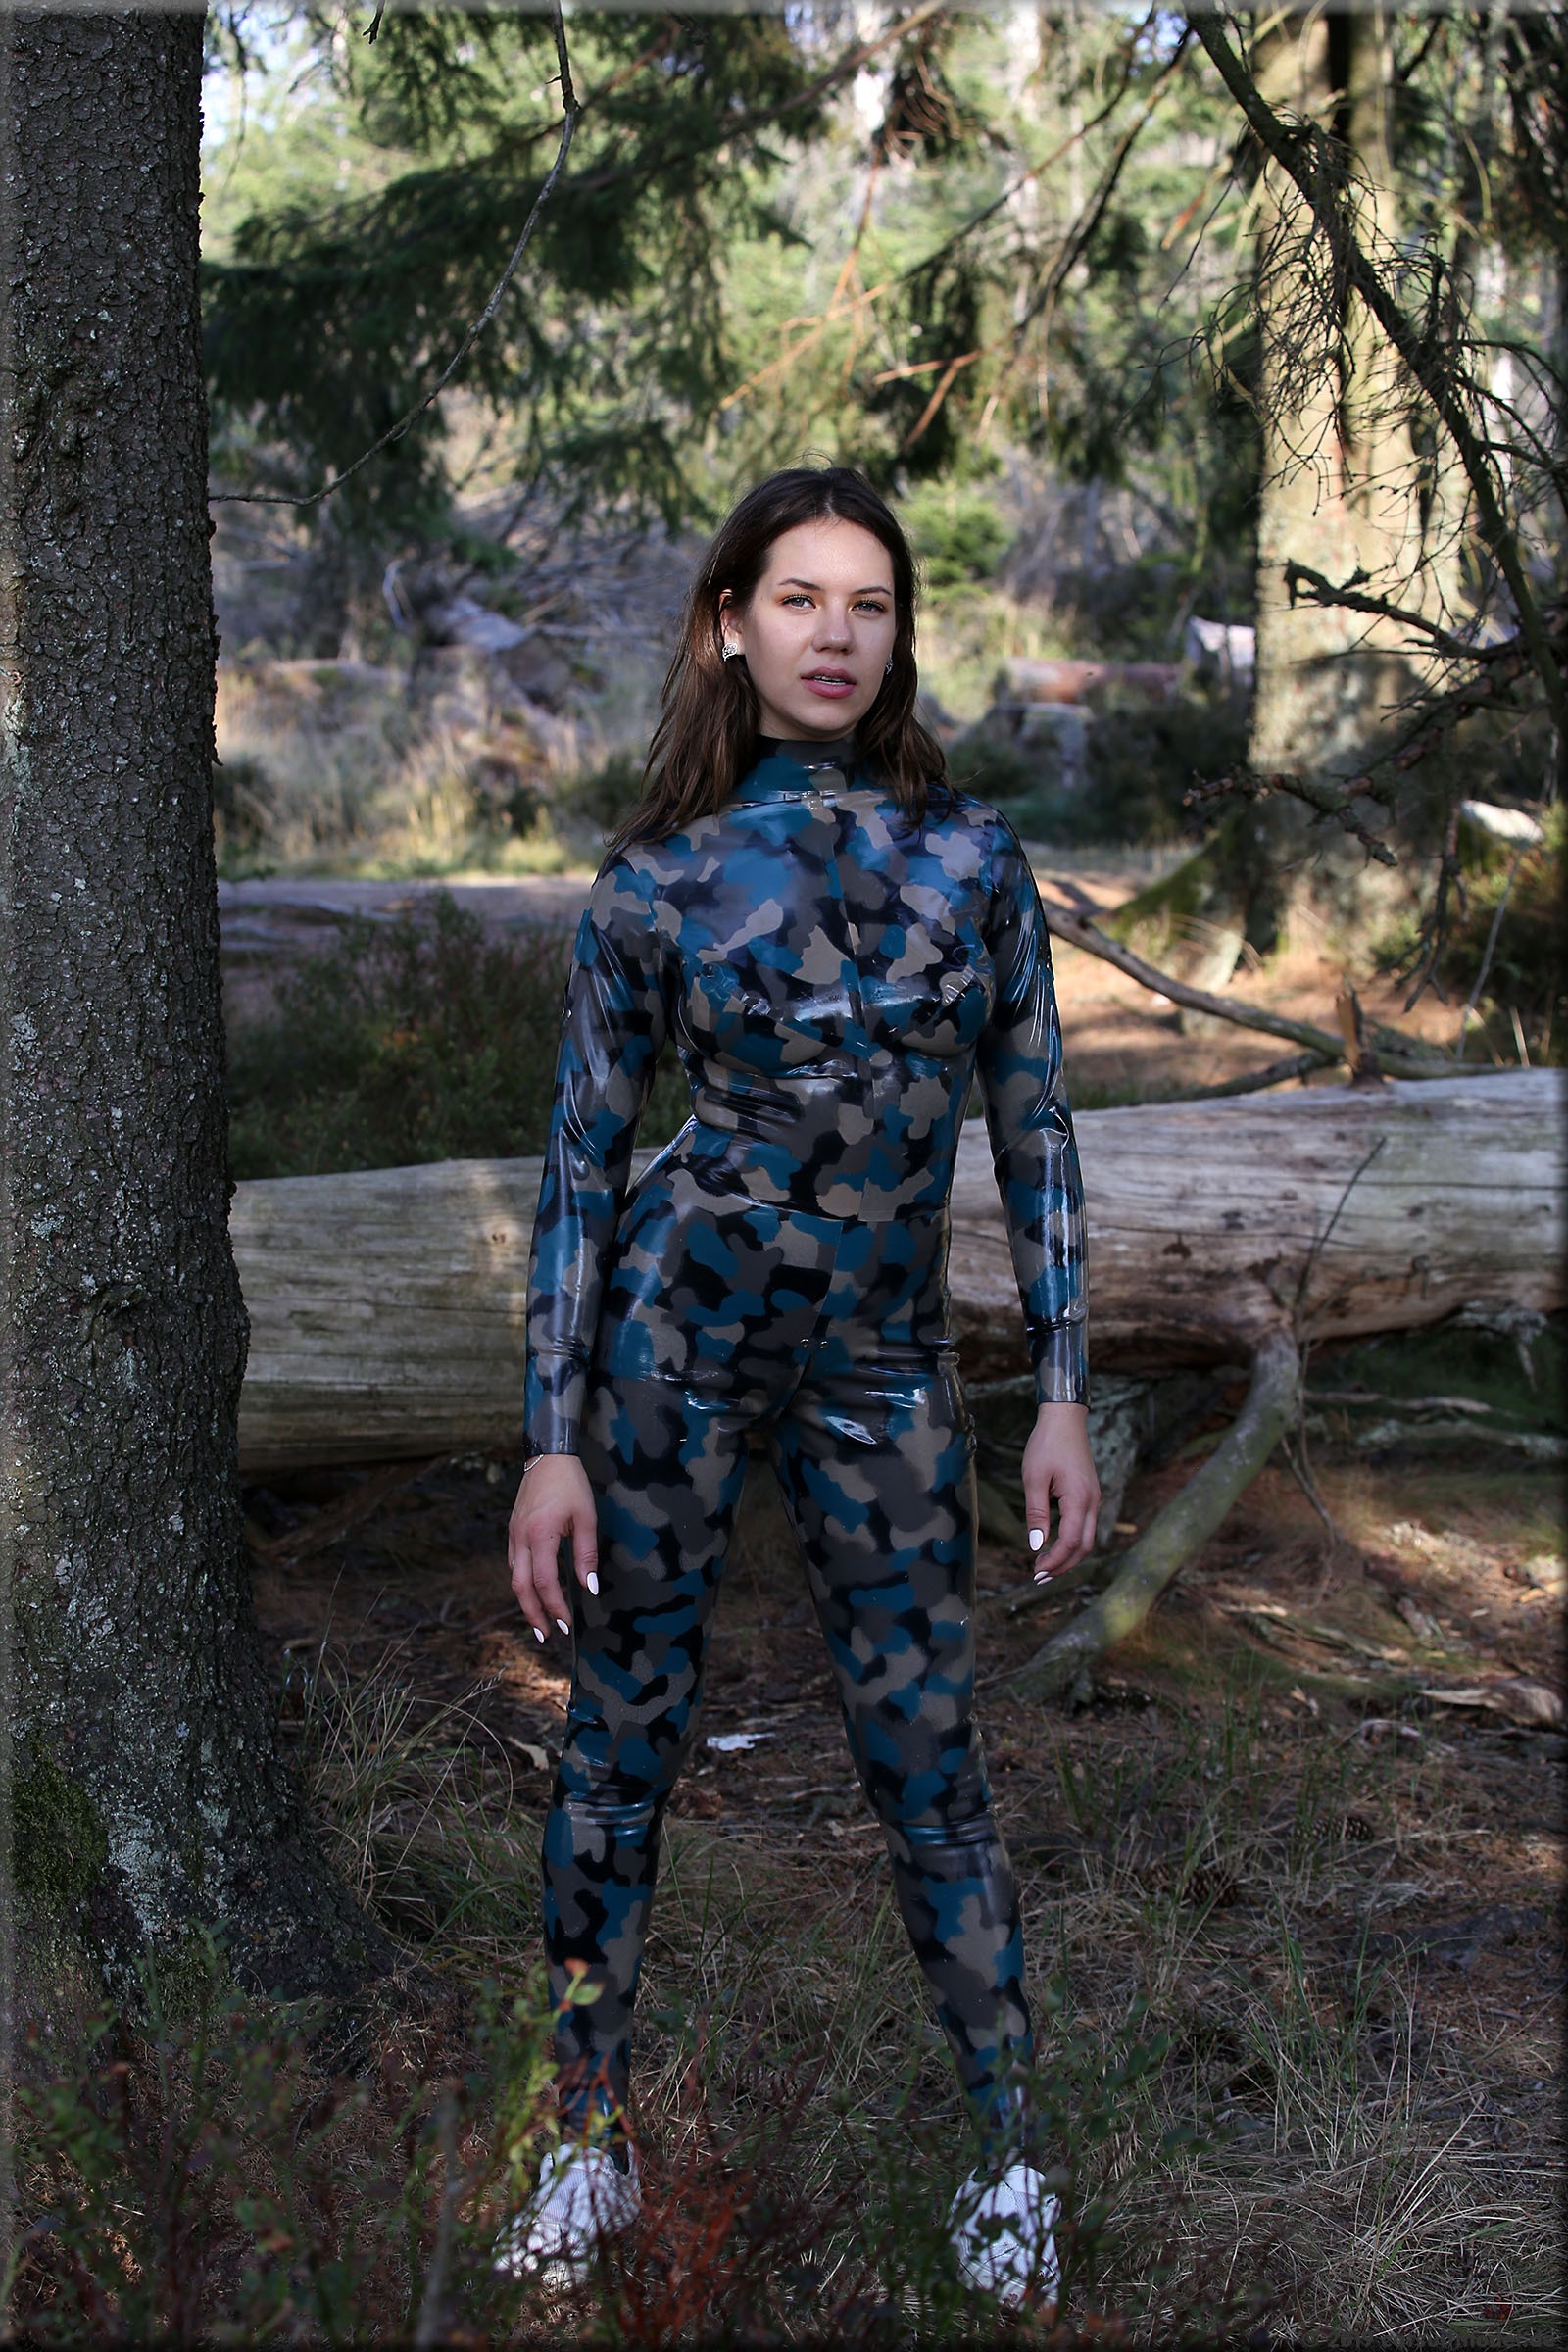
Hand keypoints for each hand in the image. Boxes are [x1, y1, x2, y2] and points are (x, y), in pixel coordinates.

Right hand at [508, 1454, 598, 1642]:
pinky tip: (533, 1591)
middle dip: (533, 1615)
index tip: (566, 1623)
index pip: (545, 1582)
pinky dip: (523, 1582)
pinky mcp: (512, 1530)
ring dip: (526, 1601)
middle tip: (546, 1635)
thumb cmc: (570, 1484)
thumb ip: (586, 1553)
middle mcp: (521, 1537)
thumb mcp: (586, 1517)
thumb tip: (588, 1587)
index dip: (555, 1607)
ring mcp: (513, 1534)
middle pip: (521, 1587)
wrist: (547, 1455)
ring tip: (539, 1621)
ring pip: (515, 1577)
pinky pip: (514, 1563)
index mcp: (540, 1534)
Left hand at [1021, 1402, 1099, 1580]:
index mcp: (1080, 1498)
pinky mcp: (1089, 1494)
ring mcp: (1094, 1498)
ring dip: (1069, 1555)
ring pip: (1087, 1538)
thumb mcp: (1034, 1478)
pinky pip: (1085, 1526)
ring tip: (1045, 1566)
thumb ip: (1036, 1513)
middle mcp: (1093, 1501)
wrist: (1065, 1419)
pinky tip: (1055, 1545)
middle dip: (1064, 1565)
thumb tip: (1036, 1544)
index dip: (1055, 1561)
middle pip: (1084, 1546)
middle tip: (1040, 1576)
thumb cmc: (1047, 1444)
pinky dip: (1072, 1541)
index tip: (1037, 1571)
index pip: (1071, 1541)